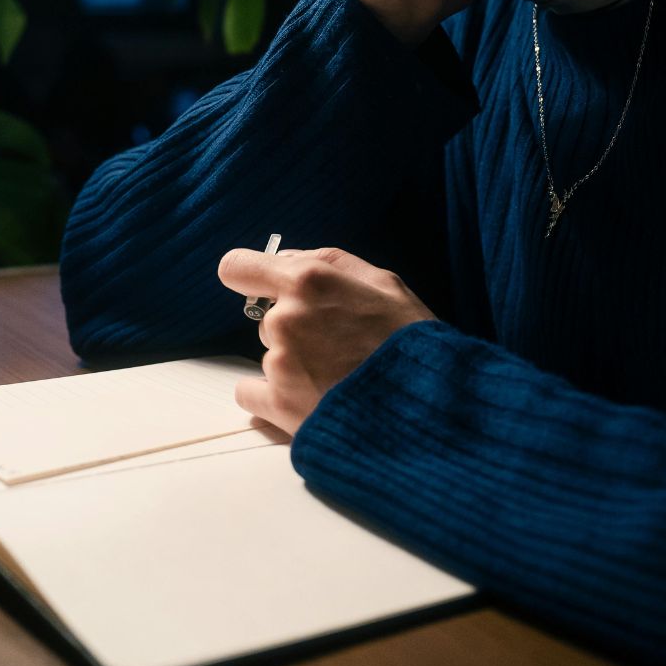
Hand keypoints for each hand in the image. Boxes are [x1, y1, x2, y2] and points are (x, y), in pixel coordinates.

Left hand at [218, 247, 434, 434]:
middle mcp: (285, 318)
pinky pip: (251, 393)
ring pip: (270, 355)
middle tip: (338, 345)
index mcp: (307, 281)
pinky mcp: (278, 404)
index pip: (237, 267)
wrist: (428, 406)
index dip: (248, 277)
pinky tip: (307, 398)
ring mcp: (278, 363)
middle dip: (294, 327)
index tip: (263, 289)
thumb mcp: (385, 283)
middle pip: (266, 318)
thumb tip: (285, 259)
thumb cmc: (411, 340)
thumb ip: (330, 262)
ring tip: (339, 376)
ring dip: (294, 363)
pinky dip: (272, 396)